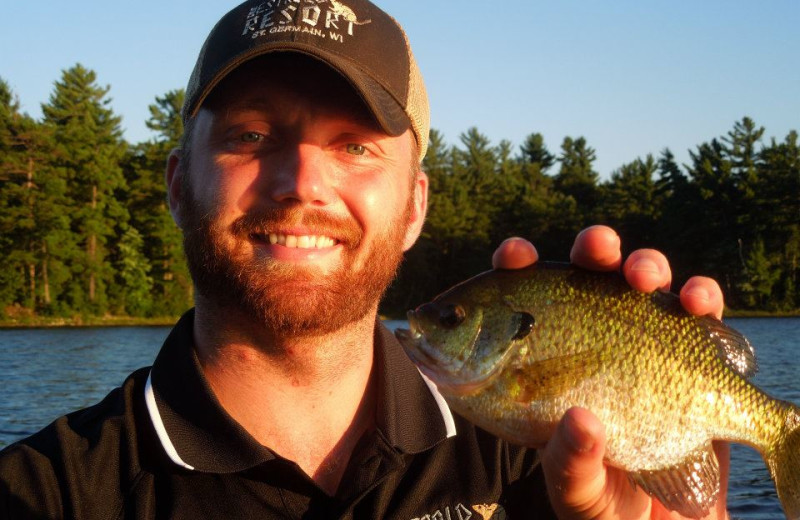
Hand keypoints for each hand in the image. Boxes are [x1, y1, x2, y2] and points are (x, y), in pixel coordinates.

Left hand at [491, 225, 728, 518]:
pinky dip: (702, 298)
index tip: (516, 255)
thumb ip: (570, 464)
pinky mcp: (693, 355)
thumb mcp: (574, 491)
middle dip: (593, 250)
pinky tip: (697, 301)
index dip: (518, 267)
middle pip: (589, 276)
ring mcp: (644, 341)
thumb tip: (580, 422)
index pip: (524, 299)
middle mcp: (593, 338)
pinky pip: (701, 316)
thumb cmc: (603, 501)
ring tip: (645, 276)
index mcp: (545, 358)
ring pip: (645, 284)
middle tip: (597, 248)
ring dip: (647, 266)